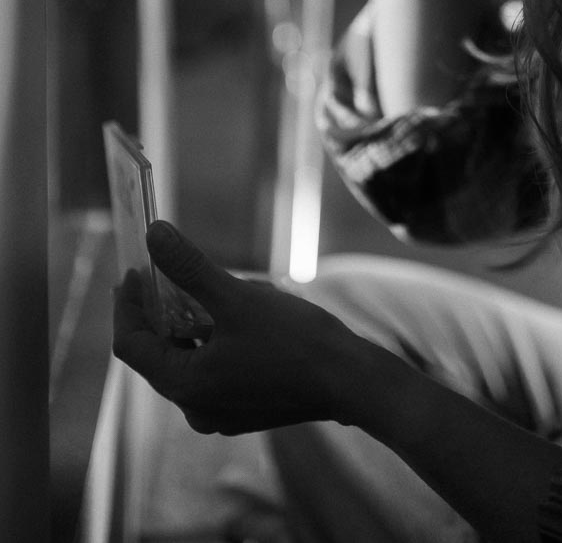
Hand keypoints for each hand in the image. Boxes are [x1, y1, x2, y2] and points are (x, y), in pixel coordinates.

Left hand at [113, 221, 364, 434]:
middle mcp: (195, 408)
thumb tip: (153, 233)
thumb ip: (189, 267)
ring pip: (188, 359)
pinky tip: (239, 312)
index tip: (134, 268)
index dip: (127, 304)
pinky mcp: (243, 408)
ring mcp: (220, 413)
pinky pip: (212, 369)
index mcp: (185, 387)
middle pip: (158, 352)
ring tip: (210, 285)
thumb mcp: (237, 297)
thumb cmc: (294, 341)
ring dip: (189, 321)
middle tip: (165, 270)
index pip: (131, 345)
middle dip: (160, 309)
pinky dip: (212, 339)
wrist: (351, 381)